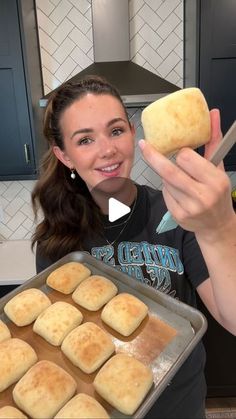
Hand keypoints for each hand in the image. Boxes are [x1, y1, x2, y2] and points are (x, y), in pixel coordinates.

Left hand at [139, 109, 233, 238]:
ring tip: (181, 179)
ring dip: (166, 175)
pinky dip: (167, 188)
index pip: (187, 158)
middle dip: (154, 156)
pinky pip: (165, 193)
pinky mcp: (177, 215)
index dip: (182, 152)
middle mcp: (202, 196)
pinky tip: (179, 193)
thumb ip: (214, 141)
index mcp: (215, 181)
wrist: (217, 224)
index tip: (182, 151)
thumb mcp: (219, 167)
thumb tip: (214, 114)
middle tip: (144, 145)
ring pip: (165, 181)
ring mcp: (189, 208)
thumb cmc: (218, 193)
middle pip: (169, 171)